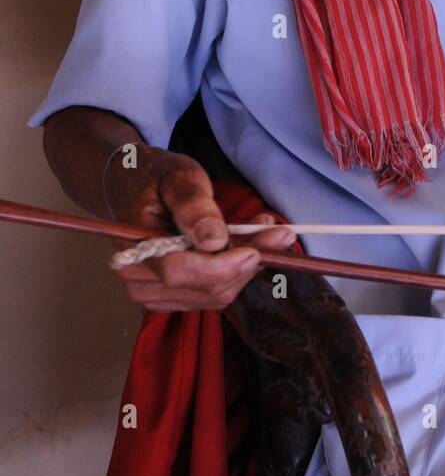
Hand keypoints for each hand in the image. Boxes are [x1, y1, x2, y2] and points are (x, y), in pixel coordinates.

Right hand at [106, 147, 294, 312]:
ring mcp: (153, 294)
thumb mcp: (178, 177)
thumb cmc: (158, 179)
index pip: (179, 271)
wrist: (138, 188)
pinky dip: (237, 274)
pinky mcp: (171, 298)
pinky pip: (213, 296)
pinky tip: (247, 248)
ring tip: (264, 234)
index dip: (224, 265)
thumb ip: (193, 206)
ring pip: (214, 296)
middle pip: (204, 289)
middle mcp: (138, 278)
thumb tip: (213, 240)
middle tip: (279, 234)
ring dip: (246, 269)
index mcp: (134, 245)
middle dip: (246, 264)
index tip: (258, 247)